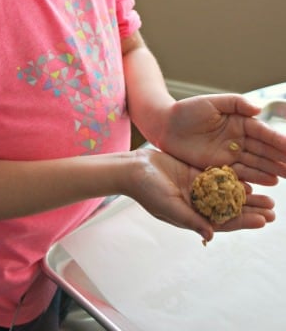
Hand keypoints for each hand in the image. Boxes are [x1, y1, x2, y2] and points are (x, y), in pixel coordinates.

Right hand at [129, 148, 274, 242]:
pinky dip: (233, 180)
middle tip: (272, 209)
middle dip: (251, 209)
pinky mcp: (194, 173)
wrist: (133, 168)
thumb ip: (190, 219)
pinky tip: (248, 180)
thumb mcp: (169, 207)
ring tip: (267, 197)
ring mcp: (197, 188)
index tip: (263, 220)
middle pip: (230, 209)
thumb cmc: (147, 191)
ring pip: (227, 194)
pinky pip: (218, 177)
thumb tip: (210, 235)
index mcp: (192, 217)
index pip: (223, 222)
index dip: (243, 221)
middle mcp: (198, 204)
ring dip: (246, 196)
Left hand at [152, 94, 285, 184]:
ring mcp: (230, 154)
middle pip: (263, 151)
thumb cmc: (187, 110)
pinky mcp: (219, 167)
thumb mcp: (212, 102)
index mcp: (240, 122)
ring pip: (255, 163)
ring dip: (271, 170)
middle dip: (280, 158)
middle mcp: (238, 140)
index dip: (278, 141)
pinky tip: (268, 181)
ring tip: (285, 176)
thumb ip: (236, 103)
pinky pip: (240, 174)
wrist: (166, 126)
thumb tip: (258, 109)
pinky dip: (254, 177)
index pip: (263, 133)